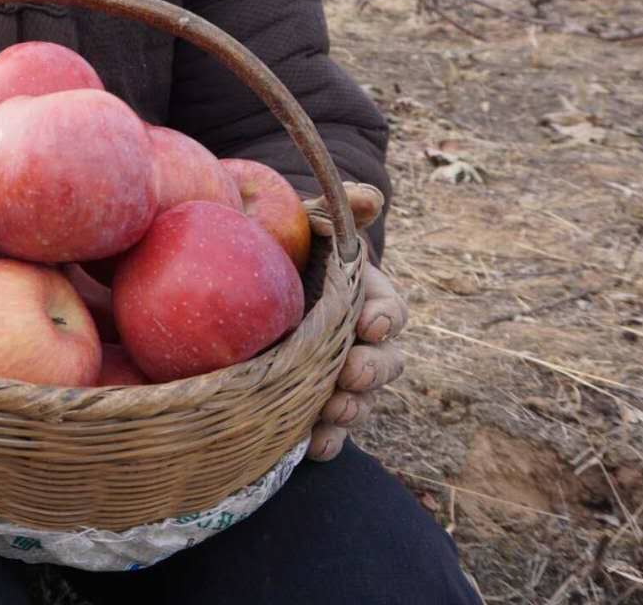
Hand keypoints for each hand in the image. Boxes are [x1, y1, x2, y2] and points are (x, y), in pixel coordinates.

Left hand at [305, 183, 408, 461]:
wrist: (252, 280)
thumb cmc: (287, 248)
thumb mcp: (306, 224)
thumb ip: (335, 210)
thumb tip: (369, 197)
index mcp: (365, 299)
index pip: (390, 310)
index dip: (384, 318)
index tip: (369, 323)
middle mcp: (360, 344)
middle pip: (385, 364)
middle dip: (373, 371)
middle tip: (352, 373)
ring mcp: (339, 378)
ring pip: (361, 401)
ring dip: (352, 409)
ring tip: (332, 411)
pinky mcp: (313, 406)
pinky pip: (330, 431)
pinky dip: (327, 440)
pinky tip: (312, 446)